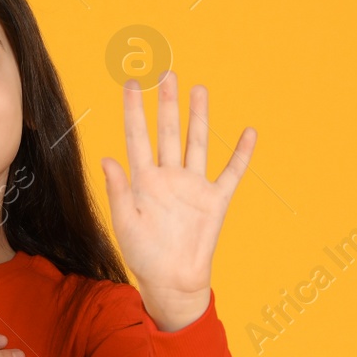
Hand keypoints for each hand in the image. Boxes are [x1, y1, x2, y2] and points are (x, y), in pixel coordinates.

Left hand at [99, 70, 254, 330]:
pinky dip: (241, 154)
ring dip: (199, 117)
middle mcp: (169, 176)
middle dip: (167, 103)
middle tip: (167, 74)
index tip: (131, 84)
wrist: (172, 282)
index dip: (134, 110)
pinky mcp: (215, 201)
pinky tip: (249, 133)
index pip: (137, 136)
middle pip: (168, 132)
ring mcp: (194, 186)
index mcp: (144, 180)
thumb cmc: (143, 255)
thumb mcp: (124, 223)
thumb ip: (118, 190)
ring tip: (199, 90)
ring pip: (197, 143)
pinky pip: (231, 173)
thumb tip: (106, 159)